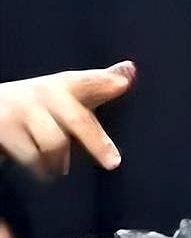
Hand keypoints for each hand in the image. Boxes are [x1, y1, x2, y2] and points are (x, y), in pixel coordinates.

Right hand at [0, 61, 135, 179]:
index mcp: (64, 84)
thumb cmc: (40, 105)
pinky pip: (29, 156)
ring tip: (60, 168)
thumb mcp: (68, 93)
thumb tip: (130, 68)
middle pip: (77, 119)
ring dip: (59, 161)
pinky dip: (39, 167)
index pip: (88, 82)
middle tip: (113, 163)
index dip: (105, 82)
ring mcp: (20, 109)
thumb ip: (100, 83)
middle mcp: (43, 93)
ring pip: (54, 143)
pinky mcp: (1, 127)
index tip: (123, 83)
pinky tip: (40, 168)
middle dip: (97, 142)